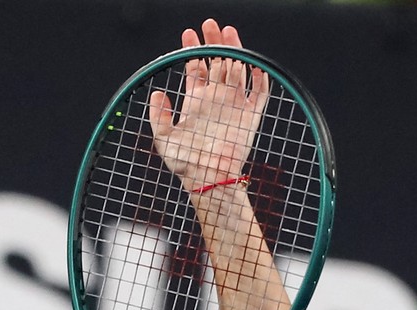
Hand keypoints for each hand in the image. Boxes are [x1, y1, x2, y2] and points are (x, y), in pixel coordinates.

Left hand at [148, 18, 268, 189]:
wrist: (209, 179)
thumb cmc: (185, 163)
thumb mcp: (164, 138)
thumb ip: (159, 116)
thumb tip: (157, 92)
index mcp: (196, 102)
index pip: (196, 68)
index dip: (193, 50)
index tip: (189, 33)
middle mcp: (216, 100)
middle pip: (217, 63)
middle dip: (214, 42)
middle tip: (210, 23)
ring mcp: (234, 105)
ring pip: (237, 70)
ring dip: (234, 50)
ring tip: (228, 31)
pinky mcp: (250, 116)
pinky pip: (259, 92)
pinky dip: (259, 77)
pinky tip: (254, 61)